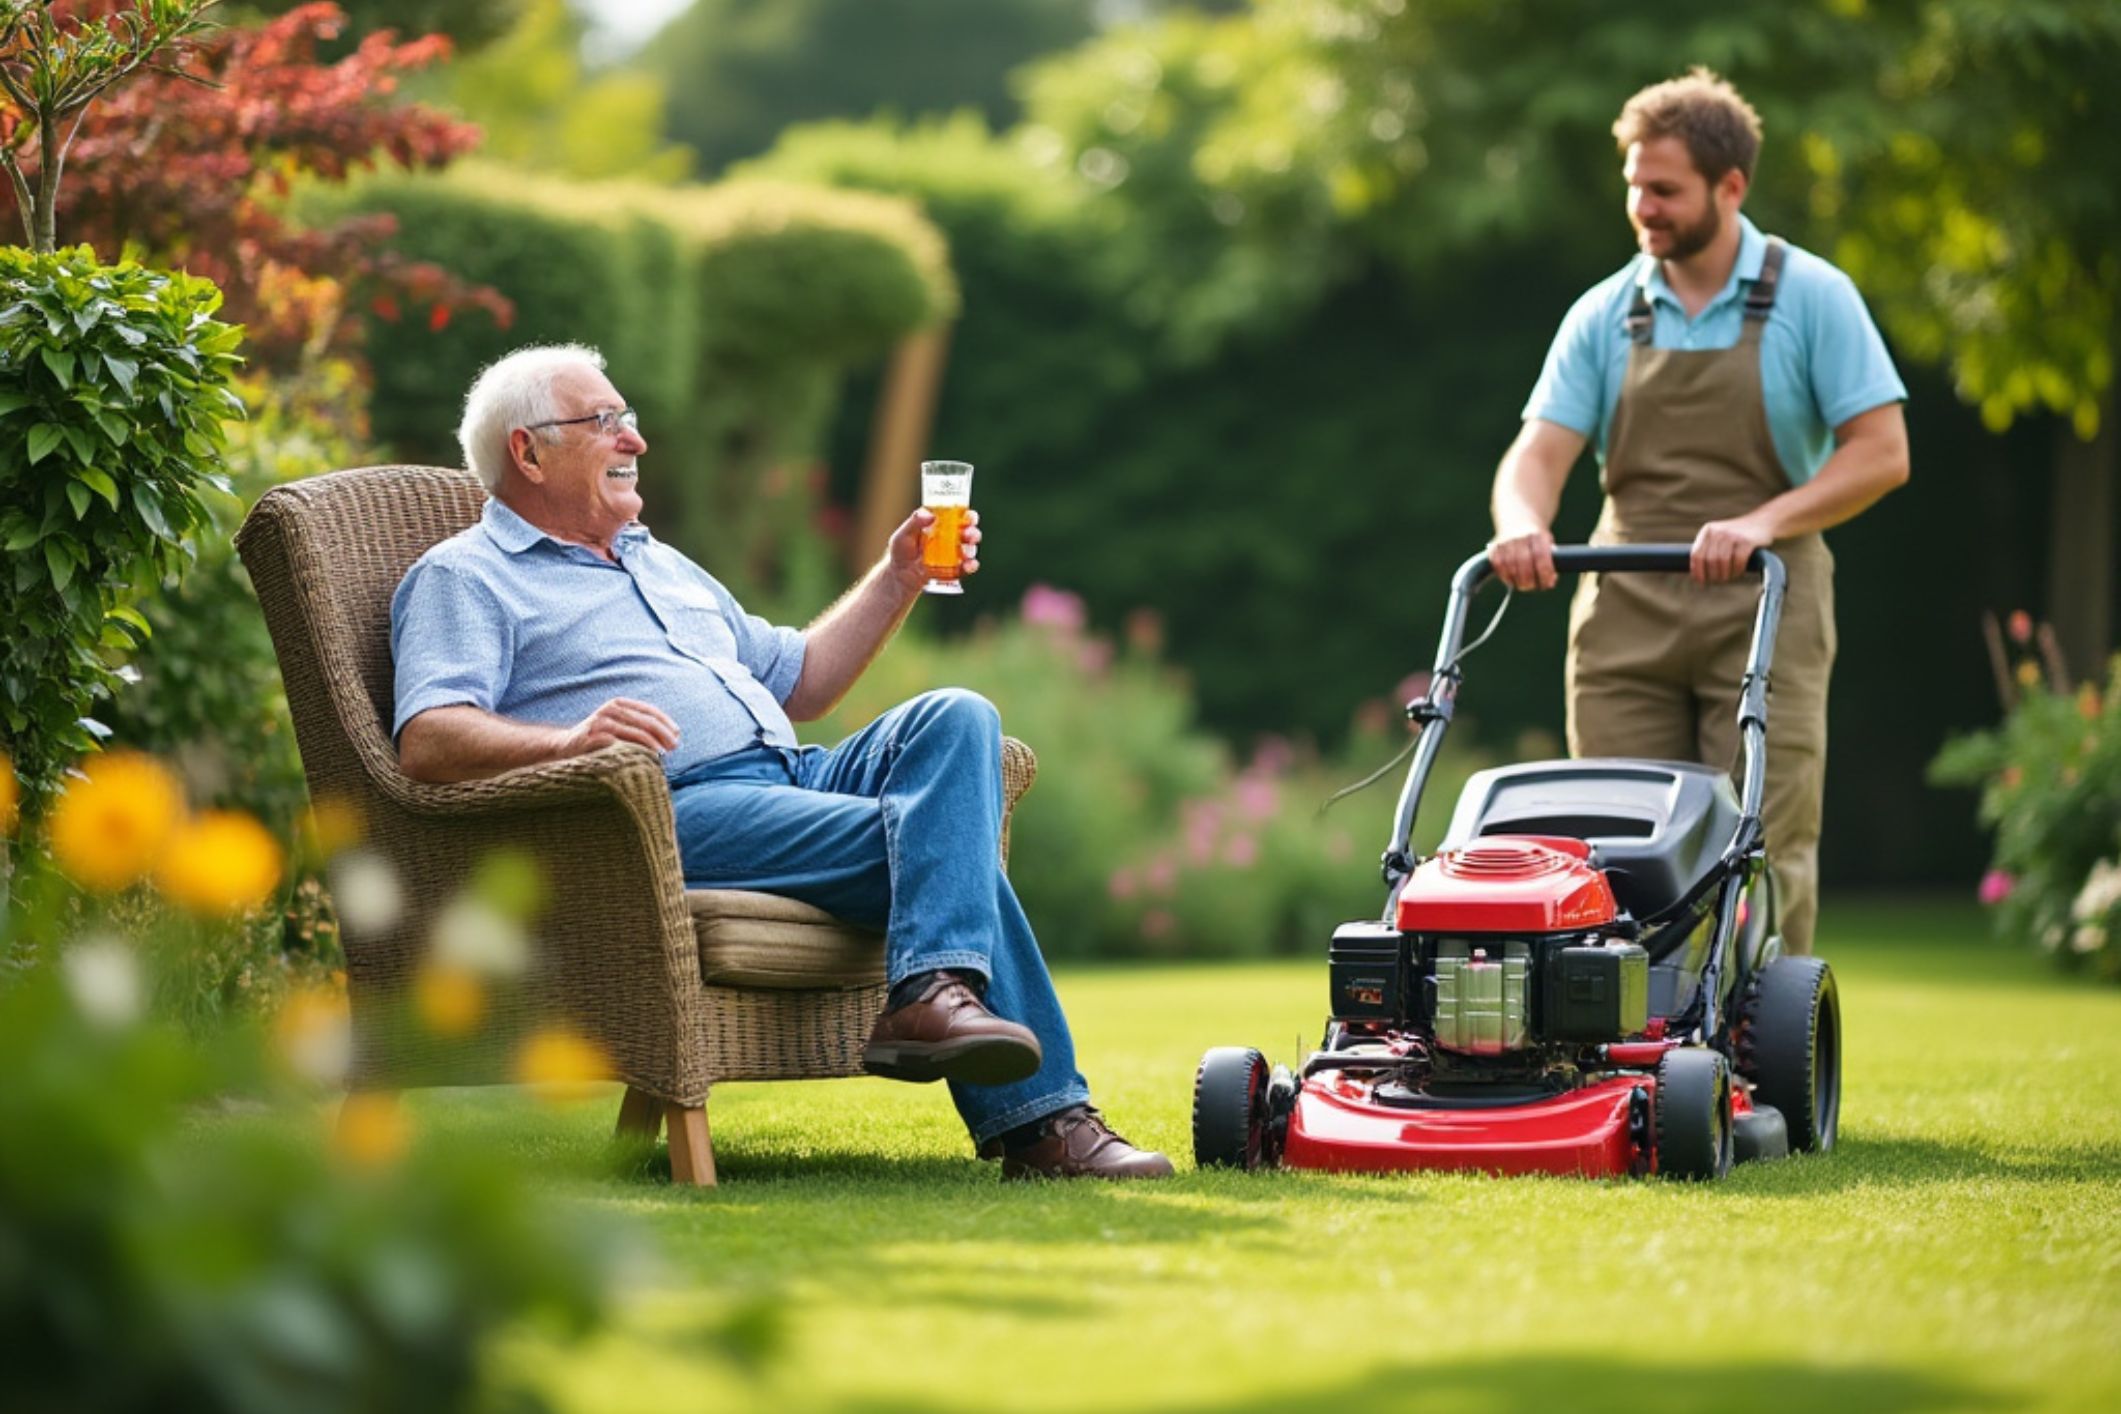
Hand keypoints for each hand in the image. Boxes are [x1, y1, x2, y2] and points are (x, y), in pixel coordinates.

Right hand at [561, 697, 679, 756]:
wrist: (564, 747)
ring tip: (663, 753)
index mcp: (618, 704)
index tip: (677, 734)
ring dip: (653, 743)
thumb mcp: (618, 727)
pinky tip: (645, 759)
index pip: (648, 710)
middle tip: (674, 746)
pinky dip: (635, 751)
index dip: (665, 722)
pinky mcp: (593, 738)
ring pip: (635, 732)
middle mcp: (610, 710)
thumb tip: (673, 737)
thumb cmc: (598, 740)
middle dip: (663, 734)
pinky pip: (620, 744)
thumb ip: (639, 727)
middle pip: (645, 720)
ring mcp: (601, 723)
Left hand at [888, 506, 980, 590]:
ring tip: (966, 553)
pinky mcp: (955, 569)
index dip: (968, 515)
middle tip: (969, 535)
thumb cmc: (901, 552)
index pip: (959, 515)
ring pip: (970, 548)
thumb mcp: (902, 535)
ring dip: (971, 549)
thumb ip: (914, 522)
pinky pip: (967, 566)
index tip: (969, 517)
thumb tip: (931, 515)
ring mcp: (954, 554)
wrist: (900, 577)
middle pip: (969, 531)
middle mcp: (951, 537)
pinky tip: (968, 565)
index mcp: (941, 524)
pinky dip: (971, 565)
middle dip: (973, 533)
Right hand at [1488, 528, 1556, 590]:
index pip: (1541, 555)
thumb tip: (1549, 583)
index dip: (1544, 572)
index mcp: (1538, 535)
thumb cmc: (1537, 543)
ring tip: (1521, 585)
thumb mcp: (1548, 547)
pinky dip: (1504, 575)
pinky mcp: (1494, 547)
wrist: (1519, 523)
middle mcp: (1521, 536)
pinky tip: (1510, 579)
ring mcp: (1506, 541)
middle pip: (1524, 561)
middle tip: (1531, 587)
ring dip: (1516, 579)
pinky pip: (1498, 565)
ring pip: (1509, 564)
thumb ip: (1550, 564)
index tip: (1548, 583)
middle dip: (1528, 579)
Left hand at [1690, 514, 1773, 583]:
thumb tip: (1696, 575)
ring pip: (1722, 562)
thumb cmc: (1738, 535)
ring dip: (1724, 574)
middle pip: (1709, 560)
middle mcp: (1718, 531)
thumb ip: (1708, 550)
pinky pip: (1738, 561)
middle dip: (1712, 575)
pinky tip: (1738, 573)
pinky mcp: (1747, 541)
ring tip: (1727, 578)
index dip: (1697, 571)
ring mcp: (1733, 535)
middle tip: (1717, 581)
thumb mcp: (1720, 537)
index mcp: (1708, 530)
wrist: (1764, 521)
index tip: (1700, 581)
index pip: (1696, 554)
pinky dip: (1737, 570)